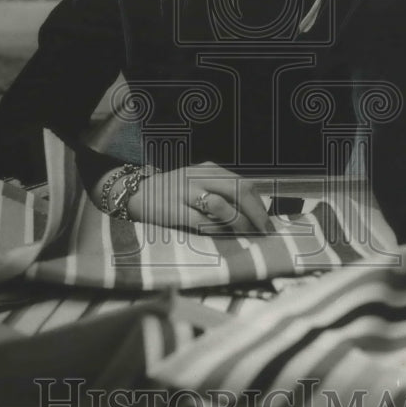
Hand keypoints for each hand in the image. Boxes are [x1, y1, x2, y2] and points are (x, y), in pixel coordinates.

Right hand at [123, 162, 274, 235]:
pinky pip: (202, 222)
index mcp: (209, 169)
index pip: (244, 184)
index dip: (259, 204)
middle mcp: (199, 176)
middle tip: (265, 231)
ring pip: (223, 206)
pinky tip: (224, 237)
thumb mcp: (198, 183)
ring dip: (240, 223)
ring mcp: (186, 192)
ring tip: (247, 235)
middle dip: (256, 214)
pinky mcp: (174, 210)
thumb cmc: (174, 192)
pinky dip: (217, 230)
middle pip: (238, 191)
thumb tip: (253, 212)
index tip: (268, 221)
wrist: (137, 194)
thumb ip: (221, 192)